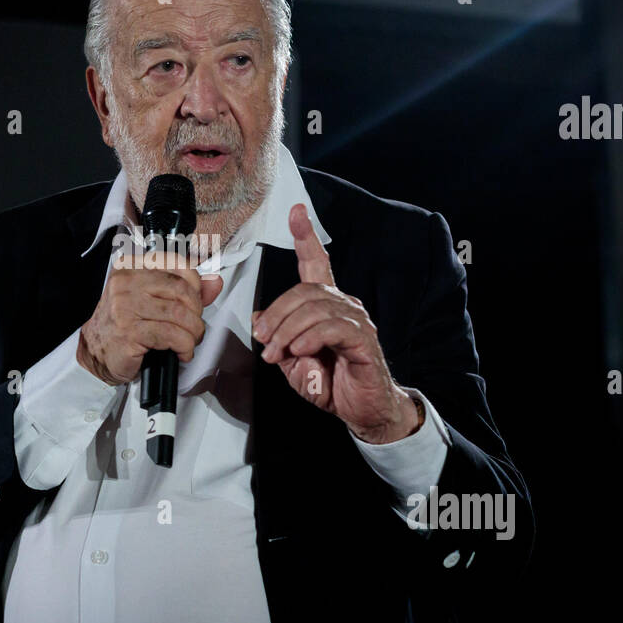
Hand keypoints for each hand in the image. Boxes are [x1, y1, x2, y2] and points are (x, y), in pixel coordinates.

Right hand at [78, 250, 223, 384]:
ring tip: (189, 341)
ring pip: (179, 314)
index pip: (178, 263)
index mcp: (132, 266)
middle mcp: (127, 282)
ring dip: (193, 333)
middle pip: (182, 290)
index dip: (195, 286)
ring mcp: (125, 306)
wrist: (96, 352)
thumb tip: (215, 283)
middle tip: (194, 327)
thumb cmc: (125, 325)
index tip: (195, 303)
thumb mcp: (154, 300)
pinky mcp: (129, 331)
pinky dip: (184, 346)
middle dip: (196, 313)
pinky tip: (181, 352)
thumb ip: (186, 290)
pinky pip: (171, 335)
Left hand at [251, 204, 419, 443]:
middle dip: (276, 313)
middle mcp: (344, 305)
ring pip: (316, 308)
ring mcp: (357, 320)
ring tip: (278, 354)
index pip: (317, 263)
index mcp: (326, 306)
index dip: (307, 236)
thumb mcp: (292, 362)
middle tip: (263, 340)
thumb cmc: (331, 384)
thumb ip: (277, 338)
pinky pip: (334, 327)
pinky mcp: (364, 340)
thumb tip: (258, 319)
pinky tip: (302, 350)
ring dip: (289, 330)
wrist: (362, 410)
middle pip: (305, 290)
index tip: (297, 212)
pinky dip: (311, 337)